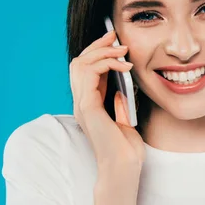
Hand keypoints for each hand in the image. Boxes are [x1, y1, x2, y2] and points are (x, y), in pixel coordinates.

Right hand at [69, 30, 145, 177]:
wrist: (124, 168)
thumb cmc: (126, 150)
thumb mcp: (124, 120)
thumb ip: (119, 103)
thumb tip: (121, 87)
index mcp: (89, 105)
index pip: (85, 70)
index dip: (97, 51)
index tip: (114, 40)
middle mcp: (81, 103)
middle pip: (78, 62)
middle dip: (97, 45)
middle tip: (115, 36)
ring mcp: (82, 105)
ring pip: (80, 64)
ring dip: (102, 52)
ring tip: (122, 50)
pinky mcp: (88, 108)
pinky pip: (89, 75)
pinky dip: (107, 64)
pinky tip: (125, 66)